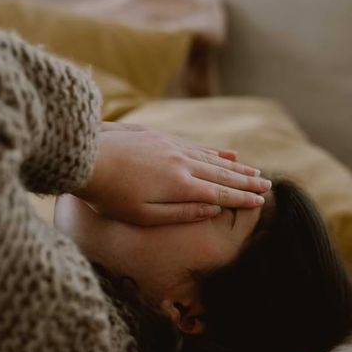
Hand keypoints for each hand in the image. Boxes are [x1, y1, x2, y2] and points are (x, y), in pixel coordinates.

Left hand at [74, 126, 270, 225]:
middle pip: (222, 172)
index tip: (261, 201)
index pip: (220, 192)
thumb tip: (212, 209)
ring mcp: (171, 146)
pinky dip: (215, 149)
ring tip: (254, 170)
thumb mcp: (142, 214)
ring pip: (212, 157)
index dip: (242, 197)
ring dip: (235, 165)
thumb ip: (180, 212)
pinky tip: (226, 151)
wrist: (84, 156)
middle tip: (268, 185)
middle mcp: (181, 162)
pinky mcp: (160, 136)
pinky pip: (196, 144)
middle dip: (246, 180)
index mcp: (179, 184)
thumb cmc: (108, 194)